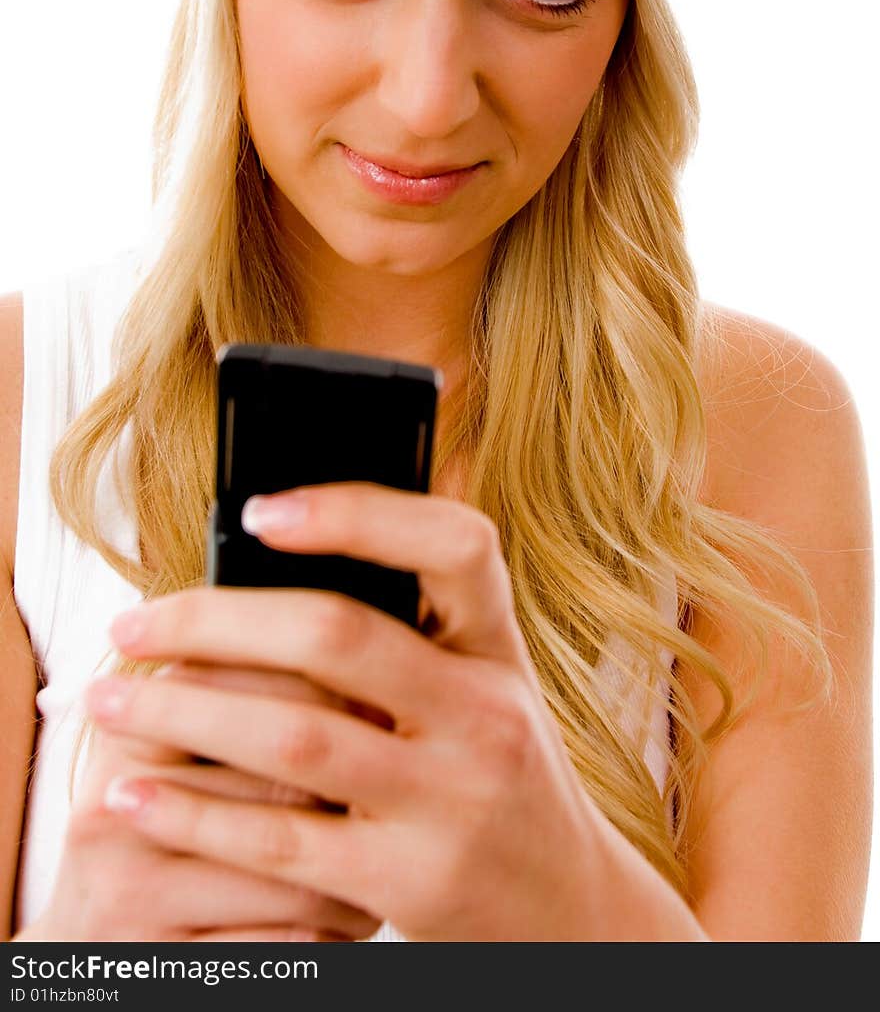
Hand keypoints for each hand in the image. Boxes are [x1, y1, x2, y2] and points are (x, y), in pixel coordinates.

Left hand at [85, 483, 603, 940]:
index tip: (260, 510)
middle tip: (132, 623)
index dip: (358, 513)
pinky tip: (137, 797)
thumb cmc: (503, 778)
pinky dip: (195, 814)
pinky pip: (281, 841)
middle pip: (338, 637)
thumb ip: (426, 621)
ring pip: (294, 738)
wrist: (570, 913)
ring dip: (182, 713)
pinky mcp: (410, 881)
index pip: (458, 546)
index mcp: (499, 651)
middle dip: (215, 623)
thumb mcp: (489, 686)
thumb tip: (337, 524)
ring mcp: (452, 801)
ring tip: (108, 700)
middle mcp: (487, 715)